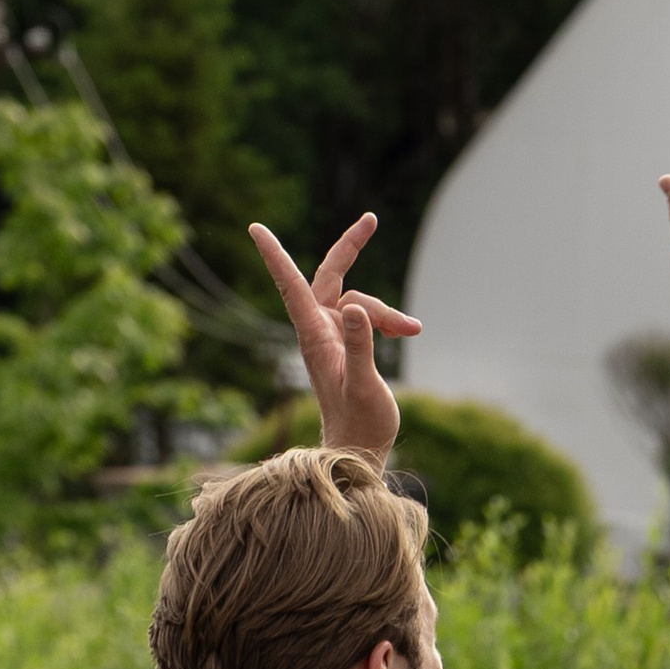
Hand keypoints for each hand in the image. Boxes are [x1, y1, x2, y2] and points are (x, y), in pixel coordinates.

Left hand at [246, 214, 421, 456]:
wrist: (358, 449)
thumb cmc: (360, 424)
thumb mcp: (364, 386)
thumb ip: (361, 347)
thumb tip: (354, 308)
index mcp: (315, 337)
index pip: (292, 286)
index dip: (275, 255)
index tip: (256, 228)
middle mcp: (319, 330)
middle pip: (330, 276)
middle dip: (351, 248)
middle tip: (371, 219)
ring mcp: (333, 335)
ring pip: (360, 302)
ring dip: (388, 312)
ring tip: (412, 332)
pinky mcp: (346, 342)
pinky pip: (368, 317)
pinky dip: (389, 321)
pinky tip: (408, 334)